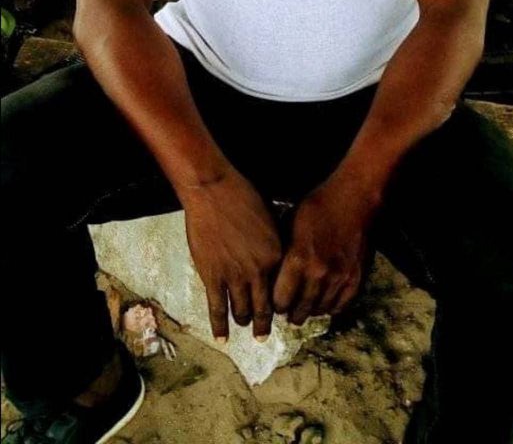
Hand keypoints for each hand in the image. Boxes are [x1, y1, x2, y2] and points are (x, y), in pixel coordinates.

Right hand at [183, 170, 281, 341]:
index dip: (280, 302)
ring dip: (242, 321)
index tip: (280, 311)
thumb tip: (276, 257)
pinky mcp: (213, 277)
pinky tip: (222, 339)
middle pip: (264, 307)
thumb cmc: (242, 196)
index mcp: (276, 255)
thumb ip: (273, 243)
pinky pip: (217, 308)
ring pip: (241, 310)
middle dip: (264, 324)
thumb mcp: (269, 218)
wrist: (214, 191)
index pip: (282, 288)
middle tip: (263, 335)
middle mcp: (259, 271)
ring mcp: (235, 276)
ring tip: (242, 327)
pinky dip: (219, 326)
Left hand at [273, 175, 377, 325]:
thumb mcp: (290, 223)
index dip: (275, 303)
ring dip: (310, 312)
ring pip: (319, 310)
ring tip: (304, 309)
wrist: (353, 199)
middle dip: (291, 313)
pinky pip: (340, 305)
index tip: (275, 302)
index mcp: (298, 259)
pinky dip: (330, 308)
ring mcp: (339, 278)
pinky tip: (324, 304)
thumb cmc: (317, 206)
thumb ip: (282, 252)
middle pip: (300, 310)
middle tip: (288, 312)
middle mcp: (318, 274)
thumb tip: (271, 272)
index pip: (280, 299)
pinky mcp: (355, 279)